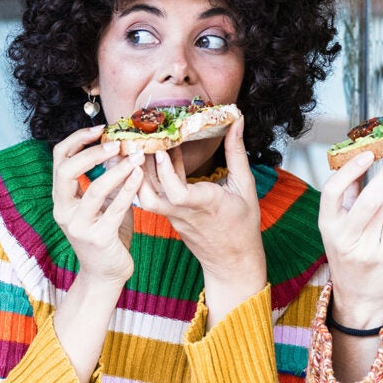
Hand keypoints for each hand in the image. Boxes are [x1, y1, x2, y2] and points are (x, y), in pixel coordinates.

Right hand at [52, 126, 143, 286]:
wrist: (107, 274)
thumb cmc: (107, 235)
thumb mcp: (103, 203)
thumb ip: (106, 179)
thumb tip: (119, 148)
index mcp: (61, 198)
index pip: (59, 159)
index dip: (77, 139)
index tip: (100, 129)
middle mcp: (63, 211)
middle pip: (66, 170)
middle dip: (92, 152)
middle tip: (117, 143)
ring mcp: (78, 226)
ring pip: (93, 190)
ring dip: (116, 170)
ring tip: (136, 156)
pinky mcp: (97, 238)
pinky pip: (114, 209)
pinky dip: (128, 189)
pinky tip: (140, 175)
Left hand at [138, 118, 266, 324]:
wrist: (232, 261)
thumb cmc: (242, 225)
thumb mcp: (245, 186)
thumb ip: (237, 153)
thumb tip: (236, 121)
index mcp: (205, 205)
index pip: (178, 194)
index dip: (167, 172)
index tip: (162, 151)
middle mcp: (184, 212)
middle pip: (149, 197)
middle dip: (138, 171)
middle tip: (137, 141)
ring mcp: (173, 217)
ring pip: (145, 198)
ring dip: (139, 173)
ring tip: (142, 145)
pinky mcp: (169, 218)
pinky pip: (154, 197)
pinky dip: (151, 177)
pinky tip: (158, 156)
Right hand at [318, 149, 382, 328]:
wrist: (359, 297)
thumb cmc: (348, 256)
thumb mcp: (337, 228)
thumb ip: (348, 198)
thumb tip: (358, 164)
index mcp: (328, 228)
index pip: (332, 192)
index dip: (350, 170)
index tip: (367, 154)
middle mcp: (346, 239)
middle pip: (369, 200)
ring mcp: (369, 248)